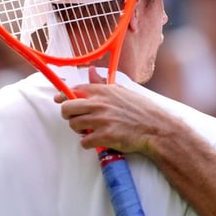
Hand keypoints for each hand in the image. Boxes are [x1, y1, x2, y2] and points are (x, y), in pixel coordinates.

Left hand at [58, 68, 172, 155]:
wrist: (156, 129)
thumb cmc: (142, 110)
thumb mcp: (122, 91)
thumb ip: (103, 83)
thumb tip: (91, 71)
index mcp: (102, 91)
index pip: (73, 90)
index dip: (63, 97)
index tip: (59, 100)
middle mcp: (99, 104)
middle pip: (67, 109)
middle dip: (69, 115)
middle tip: (78, 119)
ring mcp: (101, 120)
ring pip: (74, 125)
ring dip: (79, 130)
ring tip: (90, 131)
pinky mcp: (104, 136)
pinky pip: (84, 141)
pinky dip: (89, 143)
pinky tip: (98, 141)